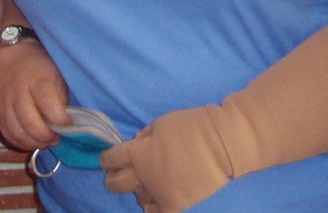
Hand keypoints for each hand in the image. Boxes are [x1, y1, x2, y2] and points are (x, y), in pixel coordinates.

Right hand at [0, 40, 70, 150]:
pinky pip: (7, 134)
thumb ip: (61, 97)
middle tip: (56, 137)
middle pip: (30, 124)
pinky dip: (20, 142)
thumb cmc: (37, 64)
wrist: (9, 54)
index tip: (68, 125)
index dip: (60, 120)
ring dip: (34, 143)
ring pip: (18, 133)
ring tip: (45, 141)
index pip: (49, 105)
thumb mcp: (56, 73)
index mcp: (37, 80)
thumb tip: (64, 122)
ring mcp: (4, 104)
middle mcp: (18, 93)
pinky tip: (31, 140)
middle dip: (46, 137)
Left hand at [101, 106, 230, 212]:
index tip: (107, 159)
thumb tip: (135, 145)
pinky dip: (150, 208)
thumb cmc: (190, 128)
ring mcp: (158, 193)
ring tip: (142, 184)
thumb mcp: (161, 123)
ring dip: (136, 189)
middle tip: (115, 175)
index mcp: (138, 154)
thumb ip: (144, 137)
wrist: (220, 143)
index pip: (112, 159)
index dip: (107, 158)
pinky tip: (151, 202)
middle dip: (112, 178)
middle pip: (118, 182)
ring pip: (137, 197)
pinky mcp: (175, 205)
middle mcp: (144, 176)